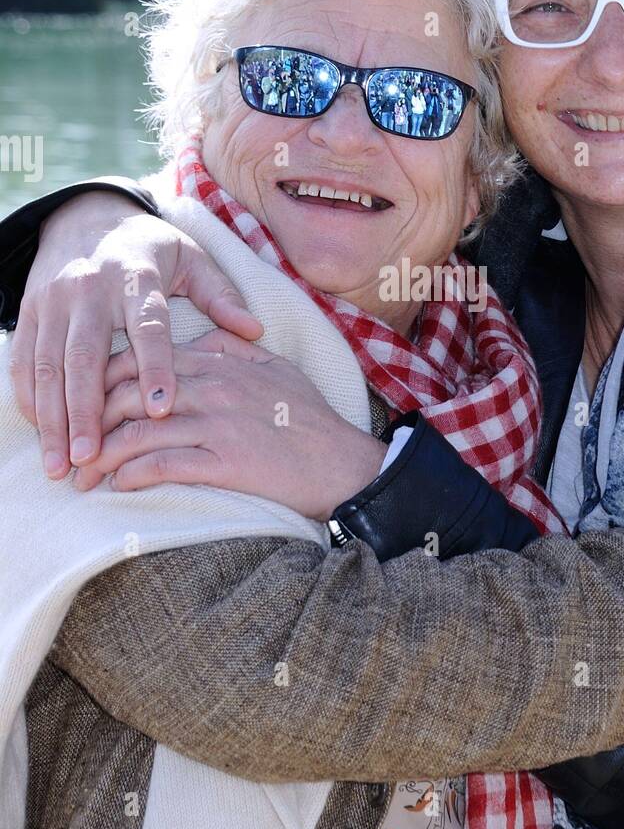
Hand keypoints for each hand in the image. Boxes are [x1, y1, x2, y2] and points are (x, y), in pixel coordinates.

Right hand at [9, 192, 262, 478]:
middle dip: (85, 412)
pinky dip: (29, 398)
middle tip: (91, 458)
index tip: (161, 411)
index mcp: (136, 278)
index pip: (147, 327)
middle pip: (85, 356)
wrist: (86, 215)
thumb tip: (255, 330)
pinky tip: (43, 433)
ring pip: (47, 365)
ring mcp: (53, 300)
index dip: (155, 368)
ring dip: (52, 418)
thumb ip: (220, 295)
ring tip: (60, 464)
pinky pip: (23, 359)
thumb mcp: (191, 259)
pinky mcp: (30, 310)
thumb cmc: (151, 247)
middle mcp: (89, 288)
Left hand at [74, 330, 387, 519]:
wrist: (345, 462)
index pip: (144, 360)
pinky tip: (120, 484)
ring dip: (103, 456)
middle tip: (75, 447)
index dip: (104, 379)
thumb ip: (233, 348)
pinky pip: (164, 464)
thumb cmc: (311, 419)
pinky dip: (134, 474)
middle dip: (92, 420)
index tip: (86, 402)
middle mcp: (213, 387)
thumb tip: (195, 343)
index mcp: (220, 363)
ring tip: (84, 477)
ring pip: (139, 431)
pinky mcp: (226, 461)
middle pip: (129, 394)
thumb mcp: (275, 367)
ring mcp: (218, 424)